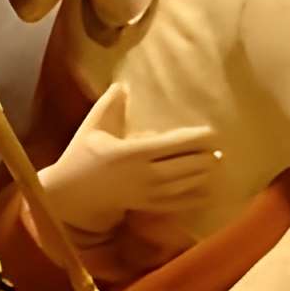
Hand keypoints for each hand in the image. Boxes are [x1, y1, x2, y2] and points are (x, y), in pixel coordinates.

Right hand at [39, 86, 220, 238]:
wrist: (71, 195)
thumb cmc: (81, 157)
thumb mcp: (92, 127)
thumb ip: (109, 105)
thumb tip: (124, 84)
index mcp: (133, 152)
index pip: (175, 144)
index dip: (198, 138)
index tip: (212, 133)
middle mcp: (145, 174)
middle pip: (188, 165)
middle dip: (207, 157)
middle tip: (219, 149)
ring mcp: (148, 193)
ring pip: (187, 184)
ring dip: (205, 174)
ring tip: (217, 164)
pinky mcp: (148, 206)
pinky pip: (179, 203)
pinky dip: (197, 197)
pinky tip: (209, 190)